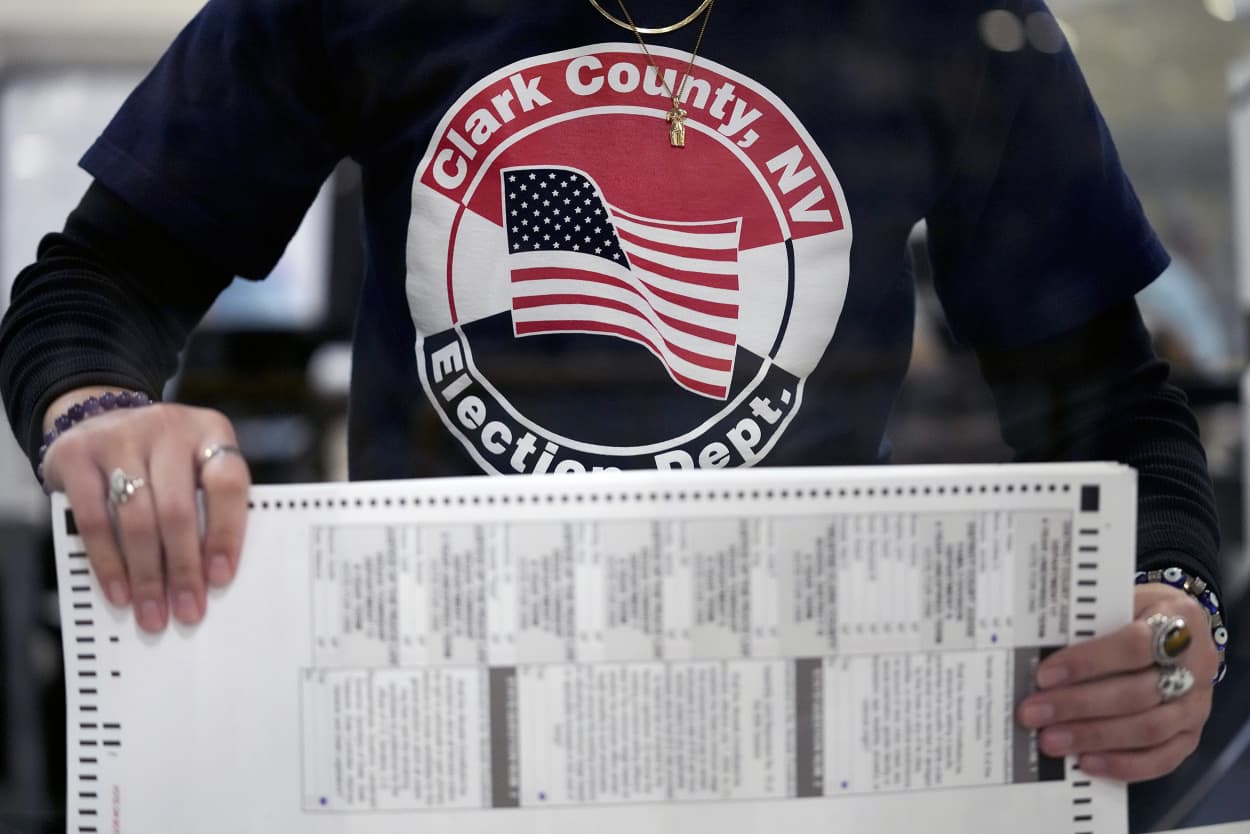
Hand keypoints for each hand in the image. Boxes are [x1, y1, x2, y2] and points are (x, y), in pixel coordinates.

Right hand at [41, 392, 249, 632]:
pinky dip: (107, 562)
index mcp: (210, 430)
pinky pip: (93, 520)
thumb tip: (212, 577)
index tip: (221, 577)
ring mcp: (119, 437)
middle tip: (187, 611)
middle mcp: (167, 428)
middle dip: (183, 569)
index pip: (228, 483)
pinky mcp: (77, 454)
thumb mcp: (194, 464)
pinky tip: (119, 591)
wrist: (99, 418)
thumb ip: (209, 504)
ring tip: (153, 613)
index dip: (226, 532)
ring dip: (146, 575)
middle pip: (178, 510)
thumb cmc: (162, 458)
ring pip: (137, 519)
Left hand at [1015, 582, 1218, 780]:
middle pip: (1137, 693)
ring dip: (1095, 737)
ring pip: (1149, 729)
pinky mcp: (1191, 734)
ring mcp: (1197, 704)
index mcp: (1179, 619)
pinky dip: (1123, 765)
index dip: (1088, 662)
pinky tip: (1087, 762)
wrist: (1181, 628)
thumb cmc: (1138, 612)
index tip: (1044, 675)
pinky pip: (1163, 758)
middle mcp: (1197, 665)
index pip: (1134, 645)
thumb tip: (1036, 650)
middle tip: (1034, 713)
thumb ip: (1090, 622)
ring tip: (1052, 740)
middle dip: (1079, 705)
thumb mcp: (1120, 599)